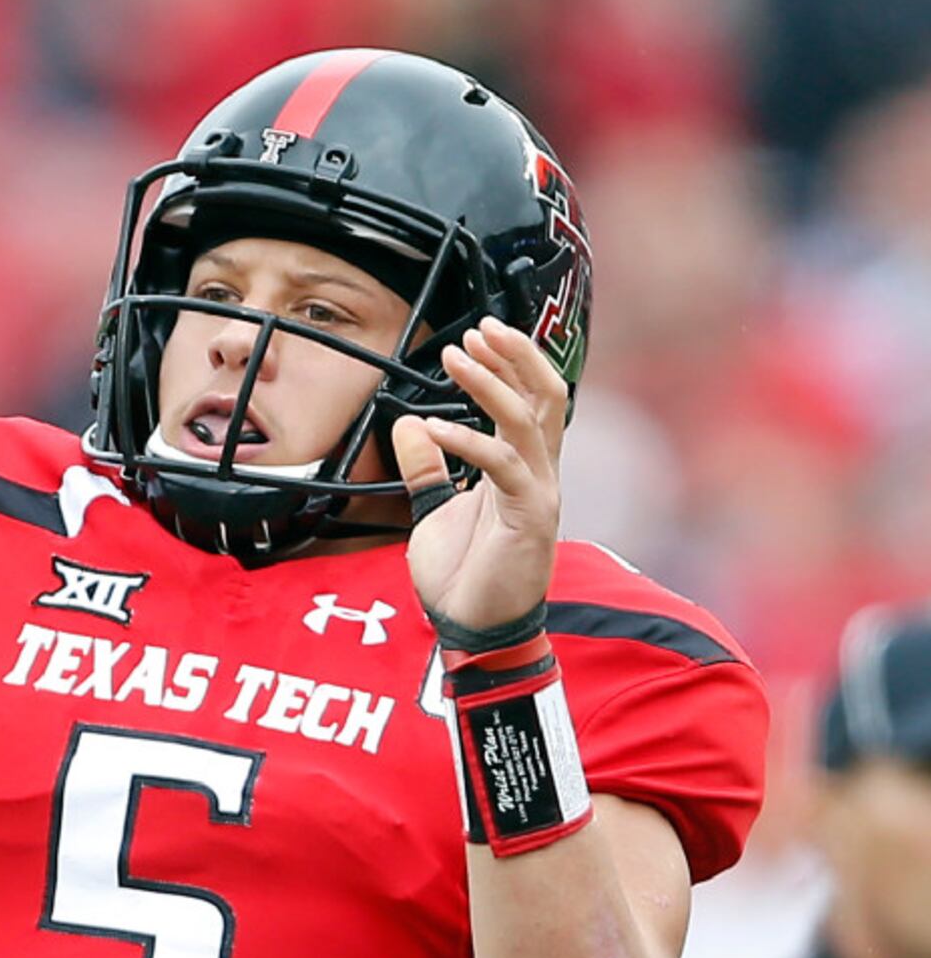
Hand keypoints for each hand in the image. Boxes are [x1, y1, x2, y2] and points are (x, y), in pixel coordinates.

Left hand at [391, 318, 567, 634]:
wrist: (474, 631)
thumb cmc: (462, 577)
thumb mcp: (433, 513)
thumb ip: (427, 471)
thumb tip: (409, 425)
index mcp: (520, 469)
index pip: (530, 401)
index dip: (511, 363)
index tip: (478, 334)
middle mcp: (538, 474)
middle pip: (547, 396)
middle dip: (517, 355)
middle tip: (481, 326)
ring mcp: (538, 494)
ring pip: (528, 419)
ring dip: (492, 382)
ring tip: (457, 355)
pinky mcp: (528, 518)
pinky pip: (501, 465)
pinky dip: (465, 440)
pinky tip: (431, 426)